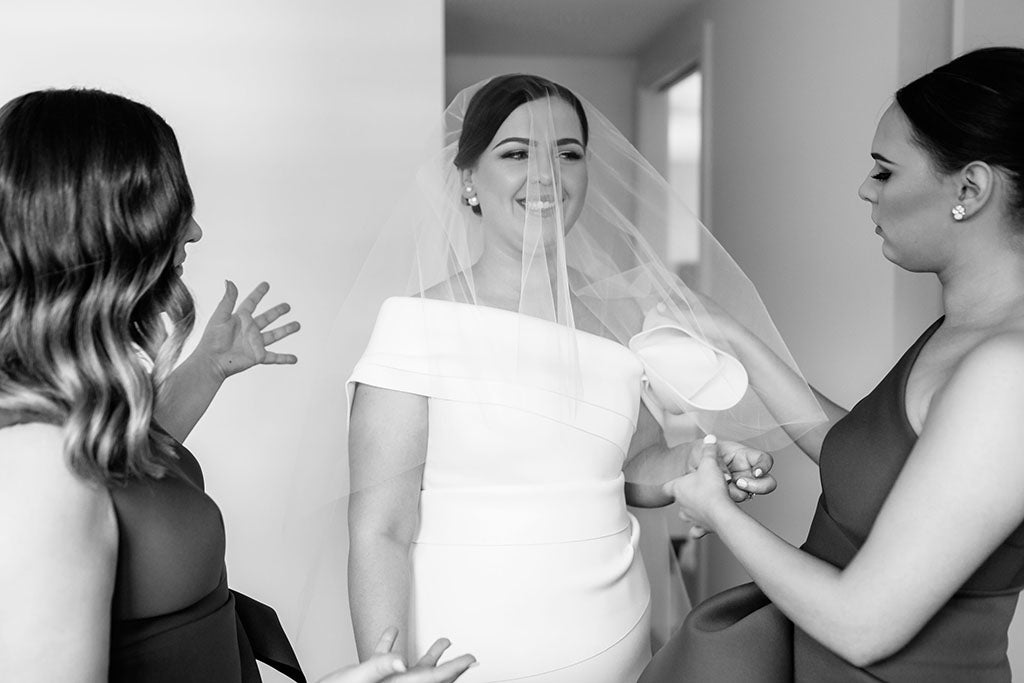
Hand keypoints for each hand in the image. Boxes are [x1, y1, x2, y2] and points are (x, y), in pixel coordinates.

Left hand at [195, 280, 299, 379]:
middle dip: (277, 312)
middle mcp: (249, 330)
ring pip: (274, 335)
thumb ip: (228, 299)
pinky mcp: (258, 356)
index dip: (258, 294)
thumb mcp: (220, 316)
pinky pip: (274, 357)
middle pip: (267, 318)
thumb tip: (229, 281)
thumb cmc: (211, 339)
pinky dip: (285, 358)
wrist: (211, 361)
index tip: (266, 285)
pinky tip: (295, 359)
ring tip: (297, 325)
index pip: (251, 303)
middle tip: (287, 306)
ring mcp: (255, 343)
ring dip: (286, 330)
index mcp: (240, 319)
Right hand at [319, 628, 475, 682]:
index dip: (455, 668)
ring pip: (410, 670)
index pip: (432, 679)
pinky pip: (384, 663)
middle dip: (447, 665)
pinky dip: (390, 647)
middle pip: (428, 677)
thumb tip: (401, 661)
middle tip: (467, 657)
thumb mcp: (355, 679)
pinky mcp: (366, 680)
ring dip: (425, 655)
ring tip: (442, 642)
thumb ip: (378, 667)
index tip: (472, 658)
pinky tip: (392, 633)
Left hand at [667, 437, 768, 536]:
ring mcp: (690, 517)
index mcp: (678, 488)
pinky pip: (696, 531)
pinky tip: (702, 528)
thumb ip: (709, 451)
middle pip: (679, 499)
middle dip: (687, 495)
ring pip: (686, 515)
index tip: (674, 482)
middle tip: (698, 490)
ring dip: (692, 511)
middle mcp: (682, 504)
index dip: (670, 483)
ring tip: (702, 506)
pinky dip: (698, 529)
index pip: (667, 486)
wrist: (721, 512)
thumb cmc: (712, 489)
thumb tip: (710, 438)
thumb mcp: (710, 464)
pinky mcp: (701, 527)